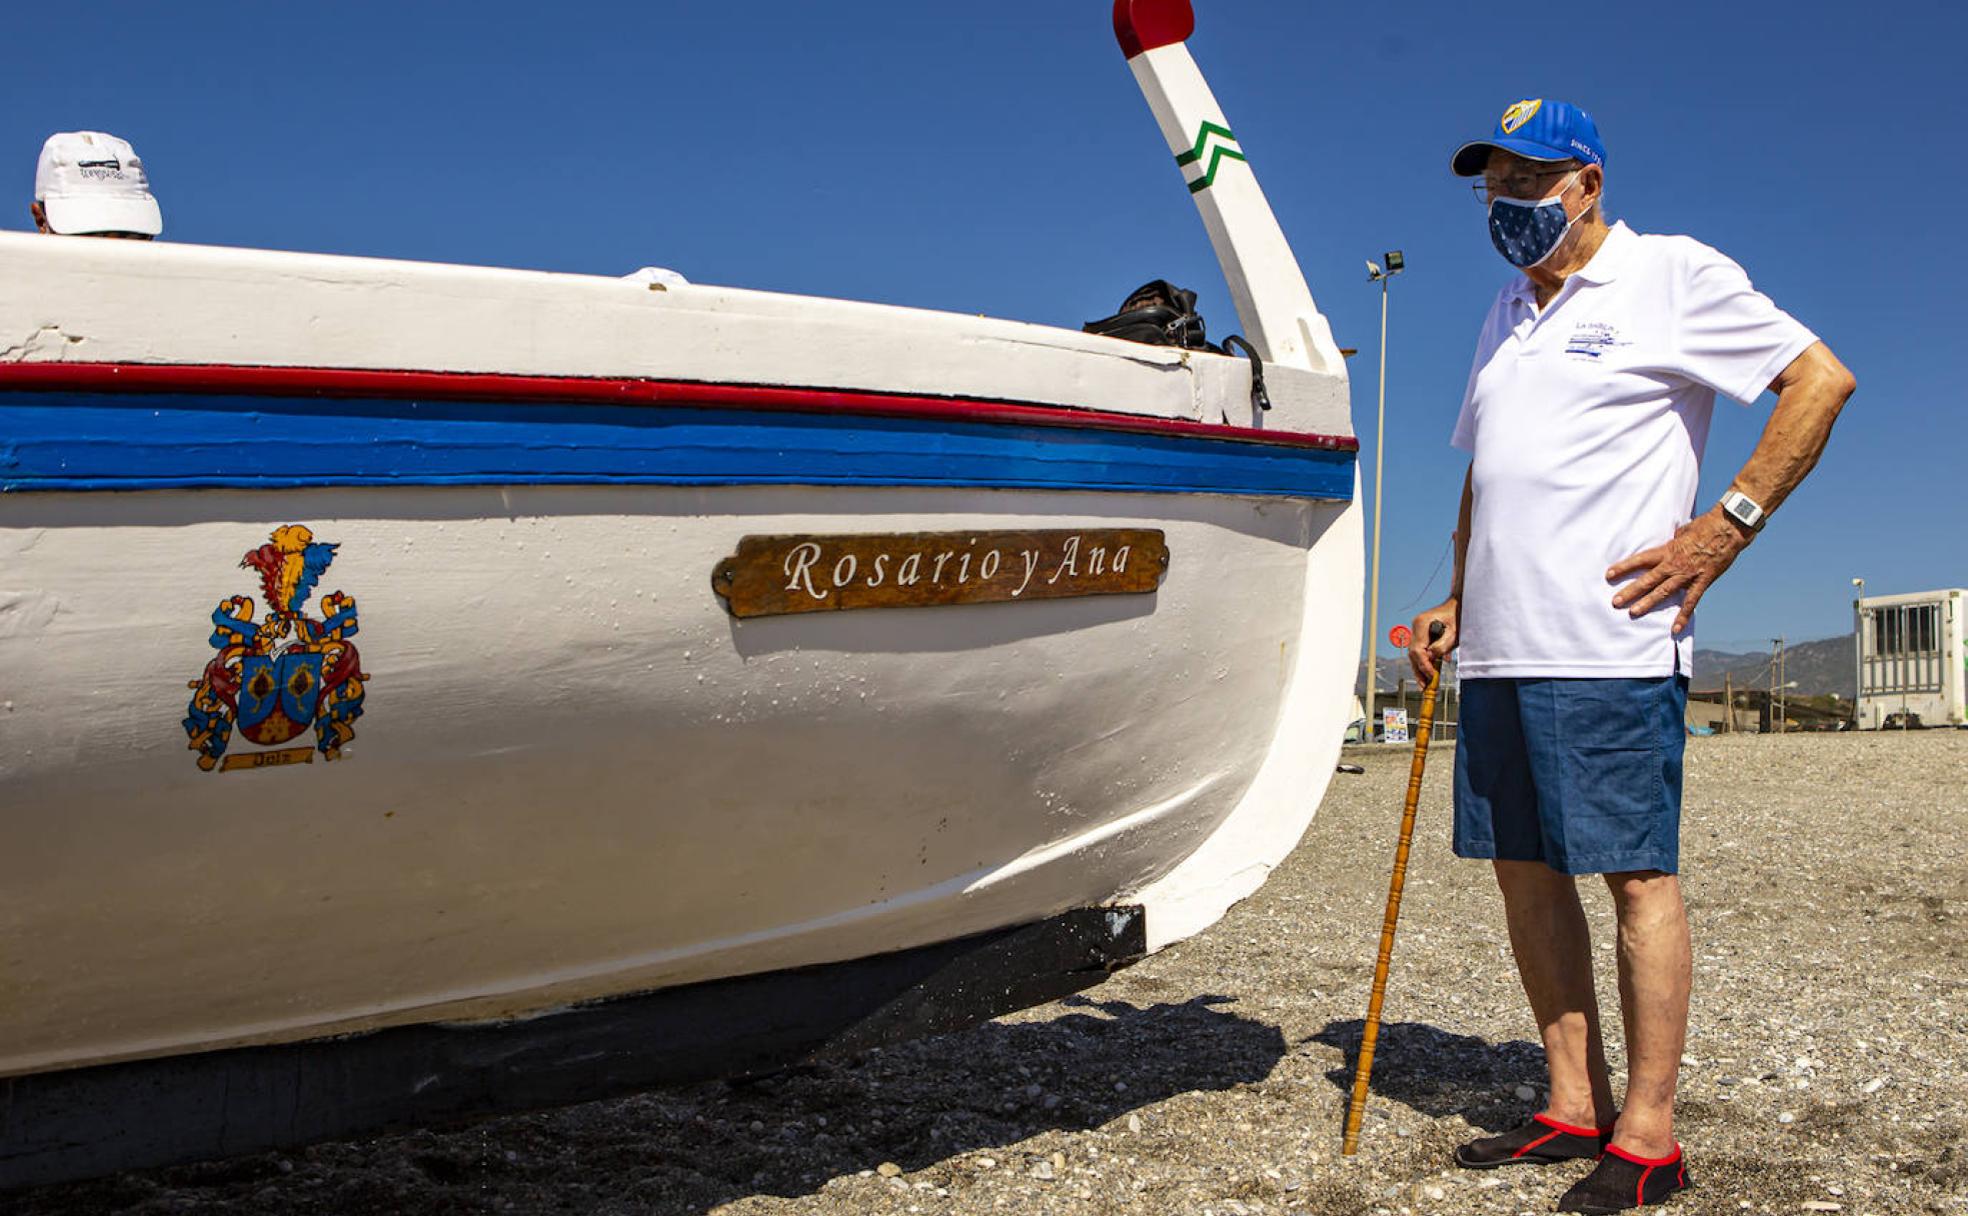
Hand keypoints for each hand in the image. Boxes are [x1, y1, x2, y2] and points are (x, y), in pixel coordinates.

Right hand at [1407, 599, 1459, 685]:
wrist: (1459, 605)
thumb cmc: (1458, 615)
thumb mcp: (1454, 632)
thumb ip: (1442, 646)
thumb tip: (1431, 658)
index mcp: (1421, 623)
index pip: (1417, 649)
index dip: (1424, 664)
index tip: (1432, 675)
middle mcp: (1415, 626)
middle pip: (1413, 653)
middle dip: (1419, 670)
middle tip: (1425, 686)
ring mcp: (1417, 629)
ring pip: (1414, 653)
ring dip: (1420, 669)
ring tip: (1425, 684)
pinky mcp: (1421, 633)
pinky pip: (1420, 650)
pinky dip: (1424, 662)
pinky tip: (1429, 673)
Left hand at [1606, 508, 1750, 633]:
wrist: (1729, 527)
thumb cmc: (1706, 525)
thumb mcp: (1683, 530)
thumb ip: (1672, 541)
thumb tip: (1668, 541)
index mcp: (1668, 550)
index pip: (1641, 559)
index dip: (1624, 567)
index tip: (1609, 574)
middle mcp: (1674, 563)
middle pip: (1648, 579)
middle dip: (1630, 591)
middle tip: (1615, 601)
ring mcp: (1688, 574)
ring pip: (1664, 591)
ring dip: (1648, 603)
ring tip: (1633, 613)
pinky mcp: (1702, 581)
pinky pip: (1691, 601)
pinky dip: (1683, 616)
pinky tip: (1675, 628)